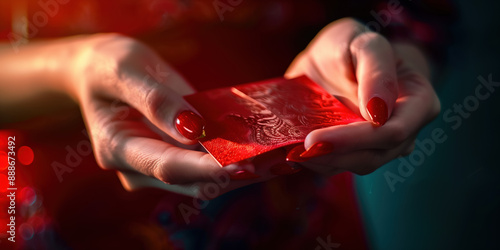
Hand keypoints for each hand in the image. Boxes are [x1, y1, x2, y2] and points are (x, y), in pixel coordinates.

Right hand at [66, 34, 273, 195]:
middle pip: (193, 180)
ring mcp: (158, 166)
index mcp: (118, 149)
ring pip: (205, 179)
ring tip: (282, 160)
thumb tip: (193, 131)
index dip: (207, 169)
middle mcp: (138, 168)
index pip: (168, 167)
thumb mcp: (126, 72)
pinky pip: (208, 164)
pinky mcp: (176, 157)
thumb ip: (156, 101)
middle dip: (236, 175)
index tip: (243, 167)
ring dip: (243, 171)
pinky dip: (236, 160)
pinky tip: (266, 152)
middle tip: (278, 164)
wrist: (105, 73)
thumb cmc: (109, 67)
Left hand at [285, 18, 439, 174]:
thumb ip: (377, 69)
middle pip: (373, 155)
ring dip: (323, 163)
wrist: (336, 58)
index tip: (317, 138)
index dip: (355, 140)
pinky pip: (338, 165)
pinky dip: (316, 162)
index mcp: (418, 102)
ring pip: (354, 165)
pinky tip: (294, 153)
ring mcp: (381, 147)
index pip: (393, 132)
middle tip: (300, 150)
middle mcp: (405, 131)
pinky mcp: (356, 153)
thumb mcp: (366, 42)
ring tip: (294, 152)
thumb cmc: (355, 46)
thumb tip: (378, 113)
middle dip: (335, 155)